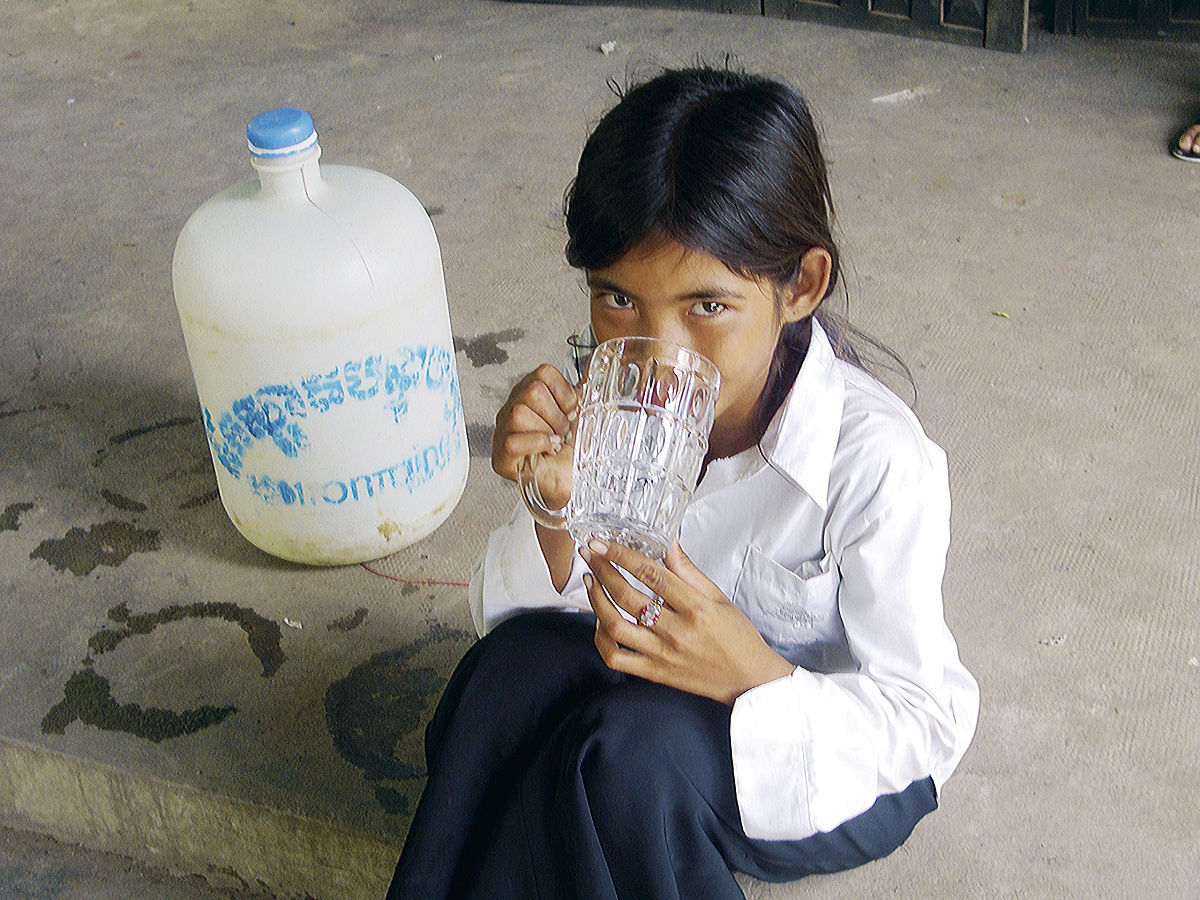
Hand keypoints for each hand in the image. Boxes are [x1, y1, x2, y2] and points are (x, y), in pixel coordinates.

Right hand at [492, 364, 578, 509]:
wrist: (574, 483)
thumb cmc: (576, 451)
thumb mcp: (587, 416)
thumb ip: (588, 393)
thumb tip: (598, 371)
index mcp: (533, 392)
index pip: (543, 373)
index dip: (563, 394)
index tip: (571, 412)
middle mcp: (514, 407)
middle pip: (531, 391)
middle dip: (556, 415)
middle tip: (562, 432)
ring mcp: (504, 431)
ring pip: (519, 413)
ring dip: (546, 431)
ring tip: (554, 443)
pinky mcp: (501, 456)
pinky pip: (513, 441)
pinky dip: (536, 444)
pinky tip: (548, 450)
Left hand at [581, 540, 795, 705]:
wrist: (748, 679)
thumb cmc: (737, 637)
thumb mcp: (719, 597)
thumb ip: (688, 570)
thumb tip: (668, 542)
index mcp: (696, 608)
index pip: (651, 574)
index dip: (622, 555)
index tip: (603, 543)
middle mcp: (676, 631)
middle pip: (627, 597)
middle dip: (603, 571)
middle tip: (591, 555)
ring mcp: (662, 654)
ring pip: (616, 626)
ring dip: (596, 601)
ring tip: (591, 582)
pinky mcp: (654, 672)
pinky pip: (616, 658)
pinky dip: (601, 639)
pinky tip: (600, 621)